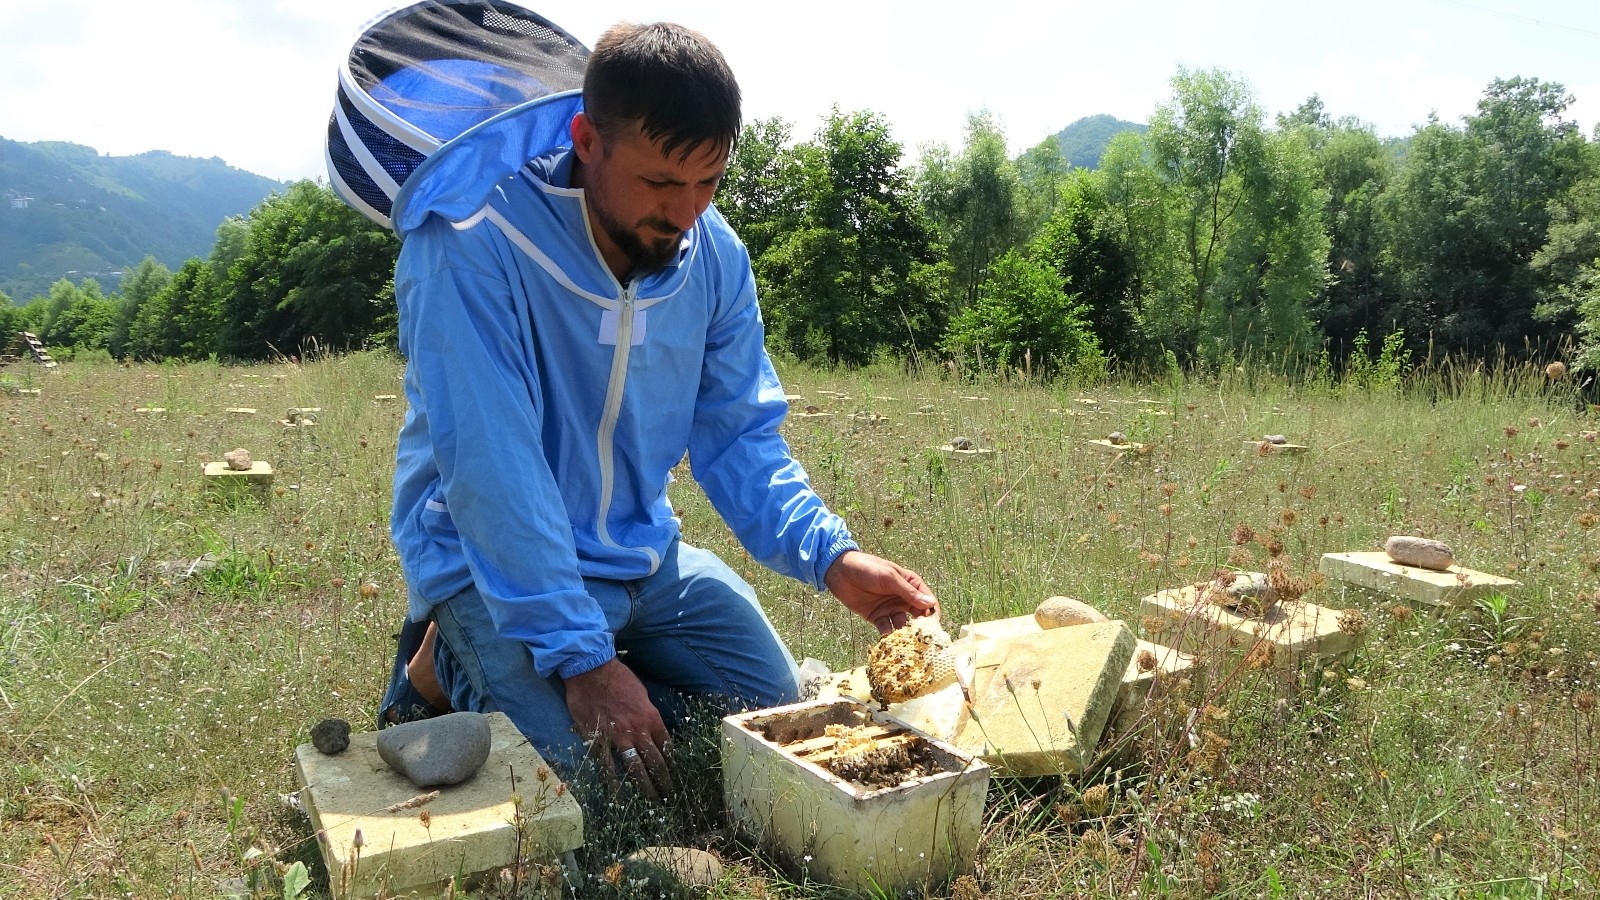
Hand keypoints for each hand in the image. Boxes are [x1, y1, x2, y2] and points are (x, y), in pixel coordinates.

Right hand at [563, 658, 673, 799]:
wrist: (591, 670)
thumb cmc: (618, 678)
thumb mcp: (642, 693)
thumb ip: (648, 714)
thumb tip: (652, 728)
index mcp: (652, 718)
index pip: (667, 747)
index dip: (672, 764)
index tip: (676, 777)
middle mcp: (639, 730)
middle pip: (656, 761)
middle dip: (664, 782)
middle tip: (671, 799)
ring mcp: (619, 737)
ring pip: (636, 768)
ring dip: (646, 787)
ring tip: (653, 804)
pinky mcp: (599, 740)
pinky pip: (607, 766)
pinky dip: (614, 784)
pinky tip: (619, 799)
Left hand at [823, 550, 938, 634]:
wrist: (840, 571)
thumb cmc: (868, 568)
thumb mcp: (889, 578)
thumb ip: (908, 592)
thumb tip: (930, 604)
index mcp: (910, 584)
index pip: (927, 601)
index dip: (932, 613)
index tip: (933, 626)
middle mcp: (903, 598)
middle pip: (917, 616)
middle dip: (920, 628)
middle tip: (921, 640)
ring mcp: (890, 608)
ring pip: (902, 625)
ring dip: (904, 634)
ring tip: (904, 643)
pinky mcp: (877, 617)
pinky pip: (886, 628)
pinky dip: (887, 636)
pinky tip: (887, 642)